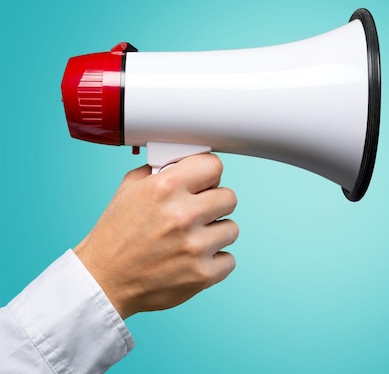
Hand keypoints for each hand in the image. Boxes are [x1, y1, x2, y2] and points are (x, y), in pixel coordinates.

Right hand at [74, 154, 237, 318]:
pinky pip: (229, 260)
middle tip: (199, 212)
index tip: (205, 182)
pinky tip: (194, 259)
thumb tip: (185, 162)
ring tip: (194, 238)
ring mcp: (194, 246)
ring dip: (216, 233)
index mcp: (165, 188)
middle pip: (230, 197)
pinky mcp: (201, 274)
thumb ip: (160, 172)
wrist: (102, 282)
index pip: (214, 166)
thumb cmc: (115, 237)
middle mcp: (182, 215)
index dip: (209, 174)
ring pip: (232, 229)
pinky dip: (215, 261)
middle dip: (215, 203)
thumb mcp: (128, 191)